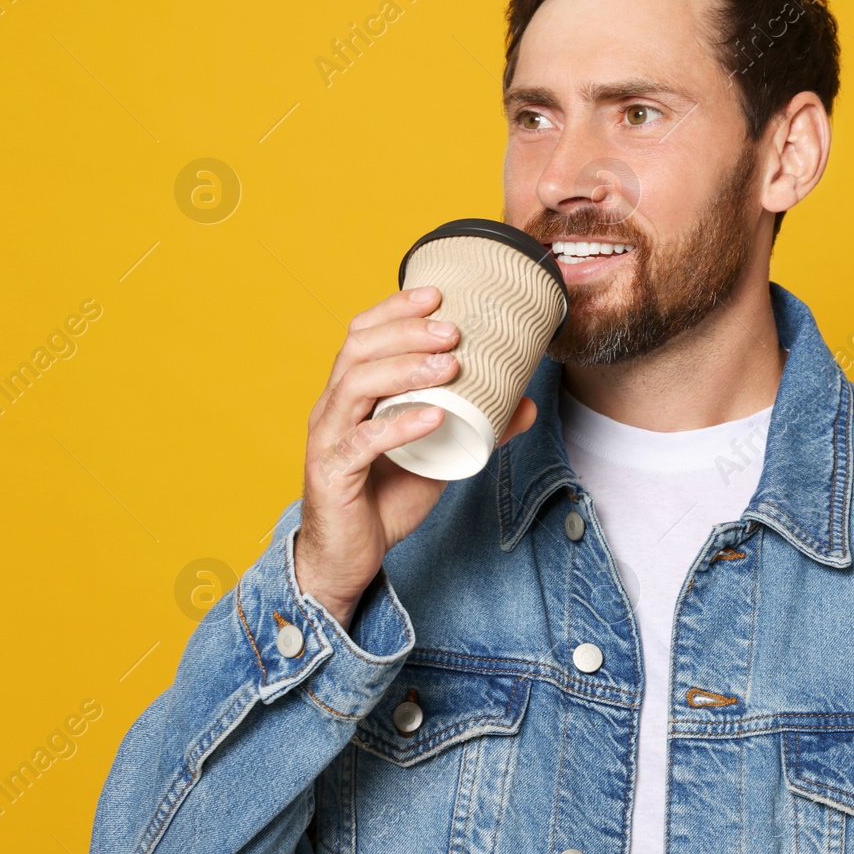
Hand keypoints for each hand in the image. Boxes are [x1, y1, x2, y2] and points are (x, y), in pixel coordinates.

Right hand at [293, 285, 537, 628]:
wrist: (348, 559)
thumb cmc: (384, 500)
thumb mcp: (439, 458)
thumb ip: (475, 429)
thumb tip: (525, 403)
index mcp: (350, 394)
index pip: (362, 334)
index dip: (395, 308)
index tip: (437, 294)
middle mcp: (332, 408)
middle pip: (358, 349)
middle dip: (407, 331)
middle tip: (453, 331)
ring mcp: (328, 439)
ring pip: (355, 386)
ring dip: (405, 369)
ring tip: (450, 366)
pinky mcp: (331, 474)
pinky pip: (362, 442)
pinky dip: (399, 425)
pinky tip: (434, 417)